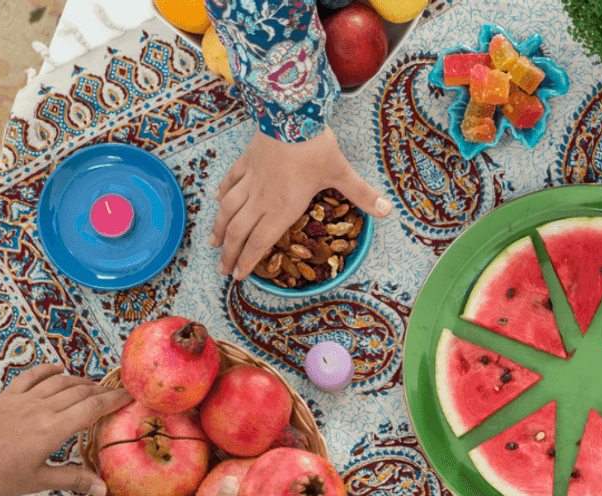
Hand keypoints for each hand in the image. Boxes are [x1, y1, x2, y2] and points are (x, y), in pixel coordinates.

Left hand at [0, 364, 130, 495]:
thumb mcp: (38, 481)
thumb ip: (72, 480)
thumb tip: (102, 488)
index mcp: (53, 430)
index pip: (92, 407)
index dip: (114, 400)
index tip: (129, 397)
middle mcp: (42, 409)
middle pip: (80, 391)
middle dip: (102, 390)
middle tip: (115, 394)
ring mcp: (23, 400)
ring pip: (59, 382)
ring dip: (80, 381)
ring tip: (92, 385)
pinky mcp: (6, 397)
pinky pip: (30, 376)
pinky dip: (47, 369)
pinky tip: (58, 368)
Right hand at [211, 127, 392, 279]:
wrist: (289, 113)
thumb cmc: (315, 147)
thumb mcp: (342, 172)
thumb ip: (362, 194)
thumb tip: (388, 210)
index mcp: (283, 207)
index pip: (261, 241)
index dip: (248, 261)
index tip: (240, 276)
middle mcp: (261, 198)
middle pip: (239, 232)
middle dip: (230, 254)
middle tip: (222, 270)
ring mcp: (250, 180)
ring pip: (228, 210)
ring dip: (219, 229)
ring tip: (213, 244)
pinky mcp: (245, 162)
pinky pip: (229, 182)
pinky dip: (222, 194)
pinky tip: (216, 202)